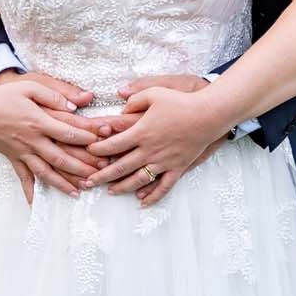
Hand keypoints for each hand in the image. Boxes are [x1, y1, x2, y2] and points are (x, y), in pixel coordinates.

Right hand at [0, 78, 104, 203]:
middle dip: (81, 167)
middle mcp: (31, 140)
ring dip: (62, 183)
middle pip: (60, 157)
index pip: (67, 132)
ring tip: (79, 192)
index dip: (87, 138)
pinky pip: (23, 178)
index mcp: (38, 121)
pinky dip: (30, 191)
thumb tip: (76, 104)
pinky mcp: (13, 158)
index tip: (103, 143)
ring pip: (45, 171)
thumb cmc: (4, 95)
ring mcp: (21, 152)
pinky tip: (37, 204)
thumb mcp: (29, 87)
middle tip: (99, 175)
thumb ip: (53, 95)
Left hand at [85, 85, 232, 195]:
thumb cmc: (181, 102)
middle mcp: (150, 150)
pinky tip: (142, 202)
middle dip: (101, 175)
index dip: (98, 149)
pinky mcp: (177, 168)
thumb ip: (135, 98)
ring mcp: (163, 162)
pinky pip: (163, 186)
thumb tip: (121, 105)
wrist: (208, 114)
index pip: (113, 144)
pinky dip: (152, 196)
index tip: (88, 151)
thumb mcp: (155, 93)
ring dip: (121, 187)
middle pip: (120, 167)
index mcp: (142, 132)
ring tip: (109, 191)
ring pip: (138, 180)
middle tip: (88, 182)